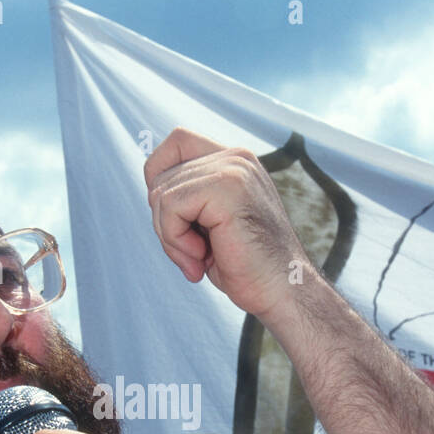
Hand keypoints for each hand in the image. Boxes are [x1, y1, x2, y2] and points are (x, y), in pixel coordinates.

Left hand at [144, 127, 311, 320]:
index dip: (160, 178)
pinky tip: (202, 257)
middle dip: (164, 222)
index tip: (178, 221)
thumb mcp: (209, 224)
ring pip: (161, 194)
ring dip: (170, 237)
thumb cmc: (245, 267)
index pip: (177, 142)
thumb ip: (188, 199)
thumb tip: (152, 190)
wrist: (281, 292)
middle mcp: (236, 158)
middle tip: (193, 254)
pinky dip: (175, 240)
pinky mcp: (228, 187)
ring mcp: (234, 169)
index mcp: (234, 162)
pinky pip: (171, 206)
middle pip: (161, 174)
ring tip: (199, 259)